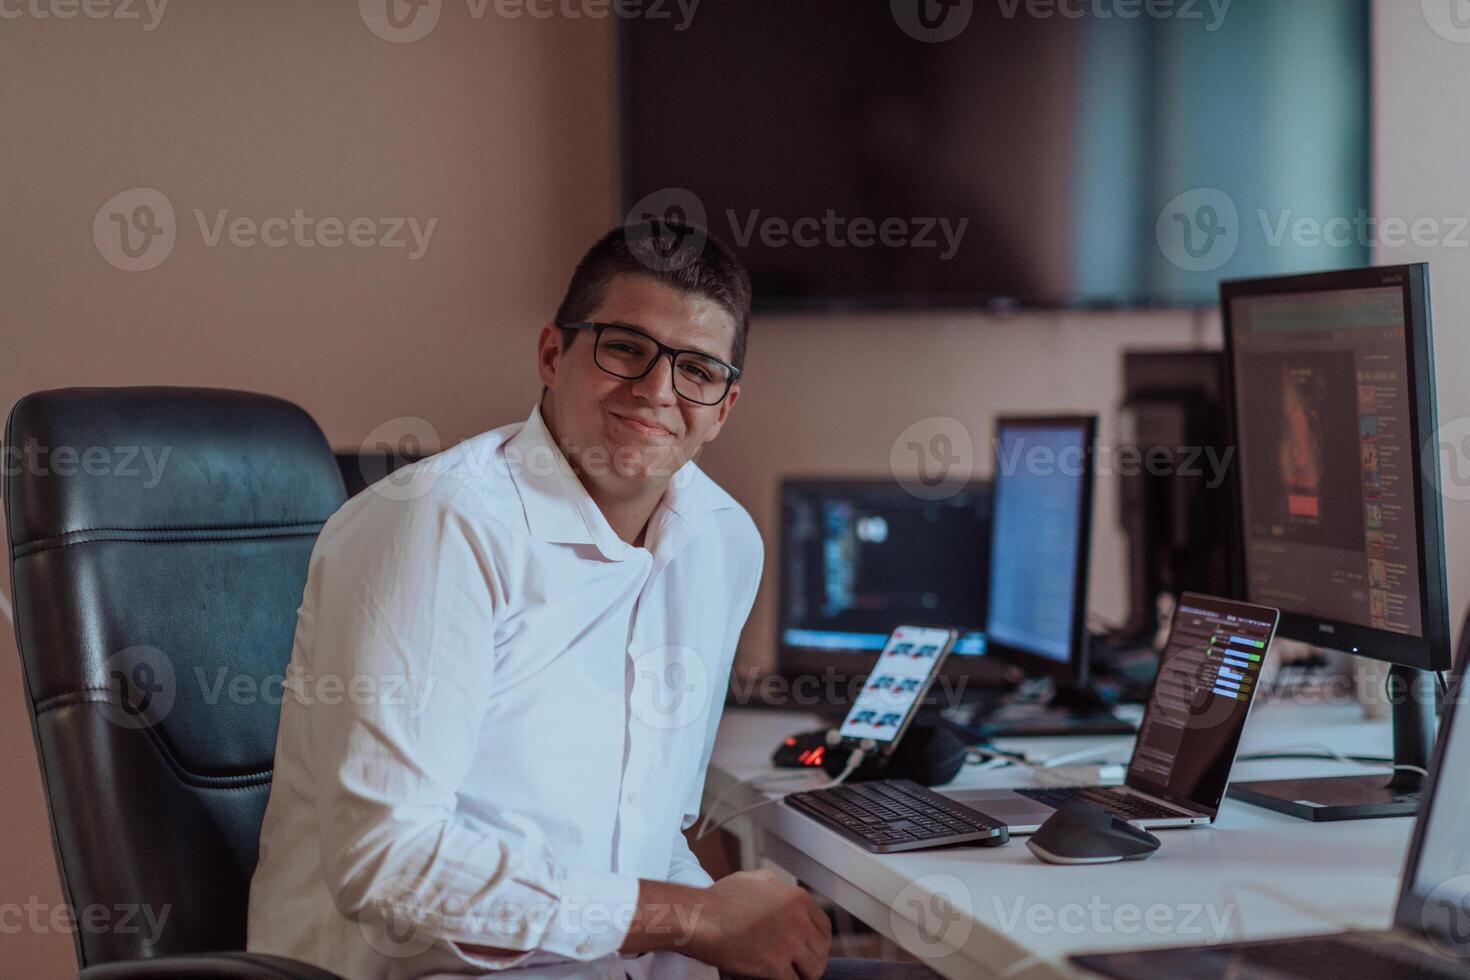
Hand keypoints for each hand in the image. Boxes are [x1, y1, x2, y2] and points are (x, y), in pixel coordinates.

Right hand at [685, 869, 830, 979]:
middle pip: (821, 950)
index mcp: (797, 898)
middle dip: (810, 960)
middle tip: (798, 966)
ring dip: (802, 975)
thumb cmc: (719, 901)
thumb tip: (781, 890)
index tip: (808, 950)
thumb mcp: (753, 879)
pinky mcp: (776, 965)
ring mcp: (789, 943)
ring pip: (814, 970)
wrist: (700, 919)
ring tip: (789, 975)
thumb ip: (774, 884)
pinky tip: (774, 978)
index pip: (824, 928)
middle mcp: (799, 920)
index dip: (817, 942)